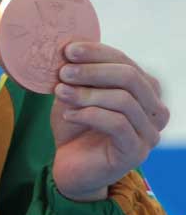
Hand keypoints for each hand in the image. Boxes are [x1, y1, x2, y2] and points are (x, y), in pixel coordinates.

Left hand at [49, 41, 170, 201]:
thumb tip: (70, 48)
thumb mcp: (74, 94)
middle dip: (93, 71)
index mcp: (143, 92)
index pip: (127, 63)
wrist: (69, 167)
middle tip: (63, 72)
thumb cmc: (75, 127)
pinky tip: (67, 114)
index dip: (98, 53)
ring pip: (124, 100)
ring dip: (87, 93)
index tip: (68, 50)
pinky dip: (89, 114)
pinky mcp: (136, 152)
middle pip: (131, 78)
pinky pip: (118, 124)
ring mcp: (149, 133)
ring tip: (60, 91)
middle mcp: (154, 111)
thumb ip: (77, 75)